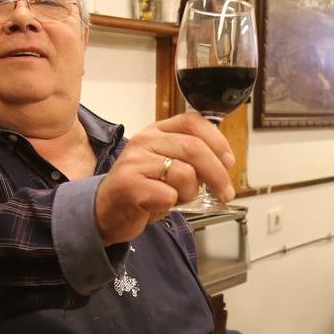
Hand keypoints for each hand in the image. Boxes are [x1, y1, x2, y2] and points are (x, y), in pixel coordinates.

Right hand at [95, 112, 235, 245]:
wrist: (105, 211)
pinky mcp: (130, 185)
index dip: (217, 141)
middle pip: (194, 149)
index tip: (228, 161)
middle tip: (225, 193)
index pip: (193, 122)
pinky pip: (169, 195)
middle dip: (218, 175)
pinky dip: (173, 205)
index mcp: (156, 131)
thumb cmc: (142, 189)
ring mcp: (135, 162)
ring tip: (177, 199)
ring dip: (191, 193)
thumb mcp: (167, 165)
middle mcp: (145, 141)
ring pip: (185, 174)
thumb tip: (224, 163)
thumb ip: (190, 158)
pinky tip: (160, 205)